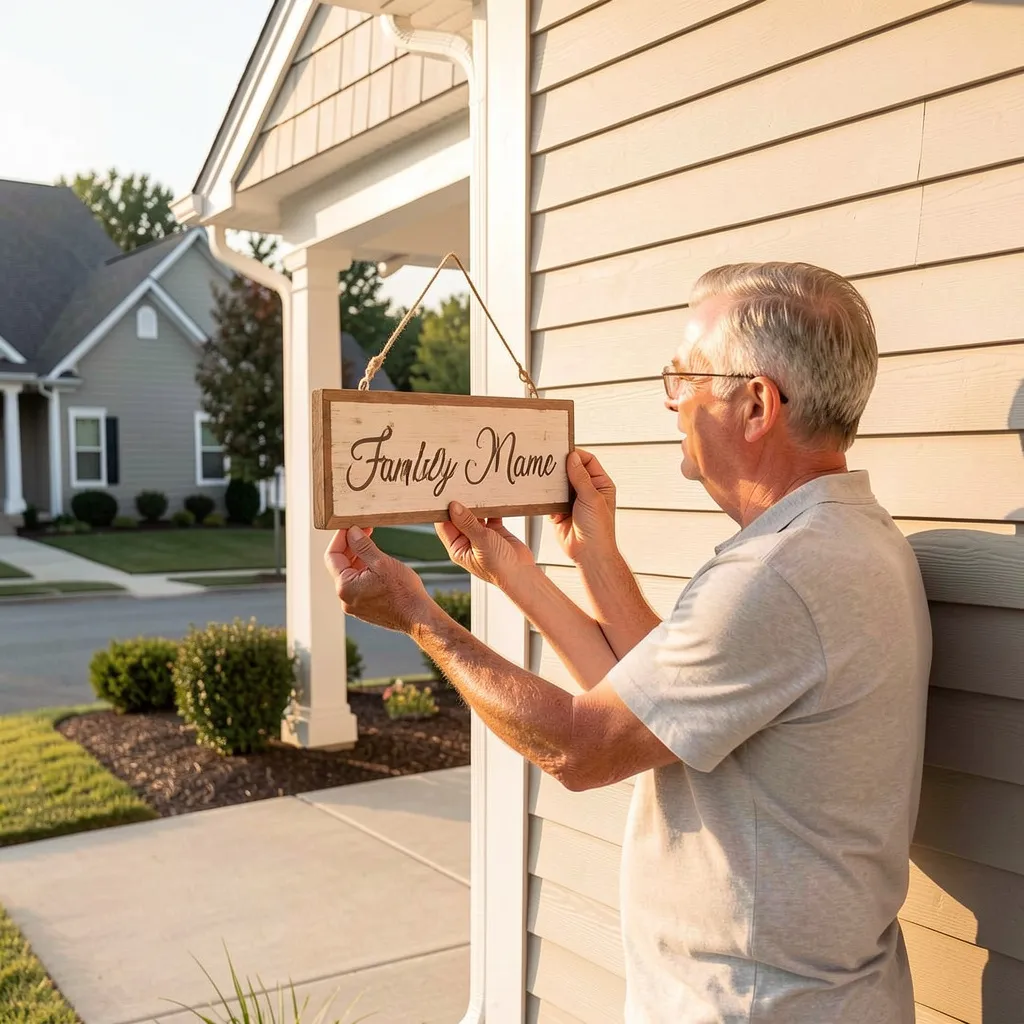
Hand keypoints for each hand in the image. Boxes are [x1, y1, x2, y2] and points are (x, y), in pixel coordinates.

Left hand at [324, 527, 430, 632]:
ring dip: (359, 558)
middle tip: (365, 530)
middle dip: (351, 546)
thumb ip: (362, 546)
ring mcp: (354, 605)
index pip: (332, 556)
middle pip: (340, 565)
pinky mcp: (364, 608)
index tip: (352, 526)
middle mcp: (345, 598)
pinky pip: (358, 585)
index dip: (340, 538)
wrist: (418, 616)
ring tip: (374, 546)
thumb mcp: (382, 562)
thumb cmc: (404, 592)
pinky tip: (377, 564)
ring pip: (350, 575)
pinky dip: (364, 572)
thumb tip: (351, 532)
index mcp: (345, 587)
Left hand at [435, 501, 535, 588]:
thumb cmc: (499, 567)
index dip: (443, 510)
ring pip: (475, 515)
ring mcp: (481, 536)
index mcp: (457, 548)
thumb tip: (453, 506)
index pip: (444, 525)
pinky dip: (492, 508)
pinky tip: (493, 500)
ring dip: (477, 505)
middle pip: (459, 518)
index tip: (446, 495)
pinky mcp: (495, 532)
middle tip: (462, 488)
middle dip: (461, 504)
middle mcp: (467, 541)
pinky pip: (491, 515)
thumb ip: (467, 523)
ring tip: (477, 491)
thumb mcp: (481, 542)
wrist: (522, 574)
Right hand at [549, 449, 616, 564]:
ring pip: (559, 485)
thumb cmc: (599, 529)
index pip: (588, 461)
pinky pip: (550, 499)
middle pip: (571, 471)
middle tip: (548, 462)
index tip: (562, 451)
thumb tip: (573, 458)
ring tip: (544, 477)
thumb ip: (580, 477)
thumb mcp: (592, 498)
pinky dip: (546, 498)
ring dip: (552, 484)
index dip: (576, 455)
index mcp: (600, 485)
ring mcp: (572, 501)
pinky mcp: (559, 511)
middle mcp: (586, 491)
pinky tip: (543, 496)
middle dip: (560, 468)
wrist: (588, 554)